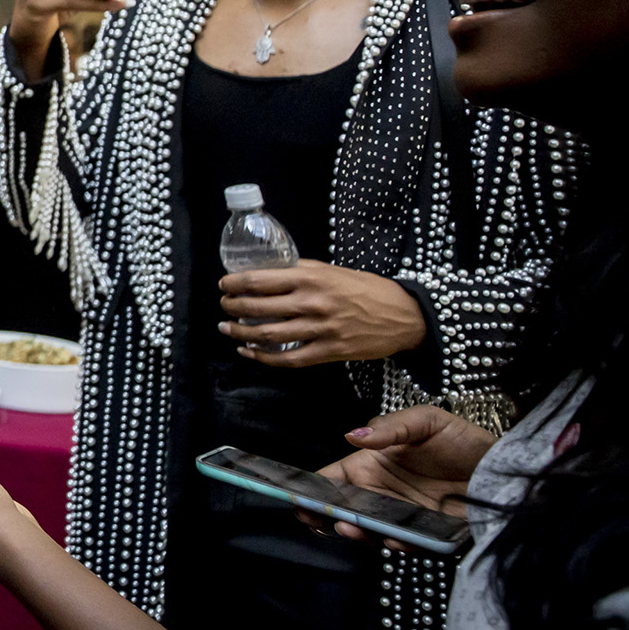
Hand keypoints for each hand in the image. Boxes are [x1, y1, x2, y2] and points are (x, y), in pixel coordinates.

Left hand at [219, 261, 426, 365]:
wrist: (404, 316)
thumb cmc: (366, 289)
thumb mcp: (332, 270)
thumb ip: (301, 271)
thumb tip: (268, 271)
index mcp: (311, 277)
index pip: (260, 280)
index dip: (235, 284)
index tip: (224, 285)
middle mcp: (313, 303)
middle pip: (258, 307)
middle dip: (233, 308)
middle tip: (224, 307)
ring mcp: (321, 329)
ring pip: (268, 335)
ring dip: (240, 333)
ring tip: (227, 329)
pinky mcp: (330, 351)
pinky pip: (289, 359)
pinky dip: (263, 357)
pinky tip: (248, 352)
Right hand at [309, 405, 495, 545]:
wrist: (504, 470)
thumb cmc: (462, 440)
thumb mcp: (426, 421)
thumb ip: (391, 428)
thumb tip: (352, 435)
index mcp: (372, 464)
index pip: (333, 477)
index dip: (311, 488)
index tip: (298, 498)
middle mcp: (382, 492)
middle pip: (344, 508)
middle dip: (328, 515)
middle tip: (321, 519)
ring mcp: (402, 515)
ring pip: (370, 529)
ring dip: (357, 532)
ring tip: (352, 528)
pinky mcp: (426, 534)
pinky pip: (405, 543)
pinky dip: (397, 544)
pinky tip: (394, 539)